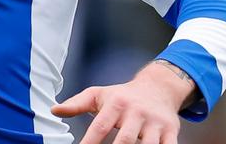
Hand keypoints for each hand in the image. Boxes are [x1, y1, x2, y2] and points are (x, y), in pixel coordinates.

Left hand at [50, 62, 193, 143]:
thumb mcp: (99, 95)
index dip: (90, 142)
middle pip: (125, 140)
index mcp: (116, 104)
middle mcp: (136, 112)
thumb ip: (76, 104)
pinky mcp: (171, 131)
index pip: (100, 126)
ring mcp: (154, 123)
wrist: (157, 88)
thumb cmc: (123, 95)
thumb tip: (54, 110)